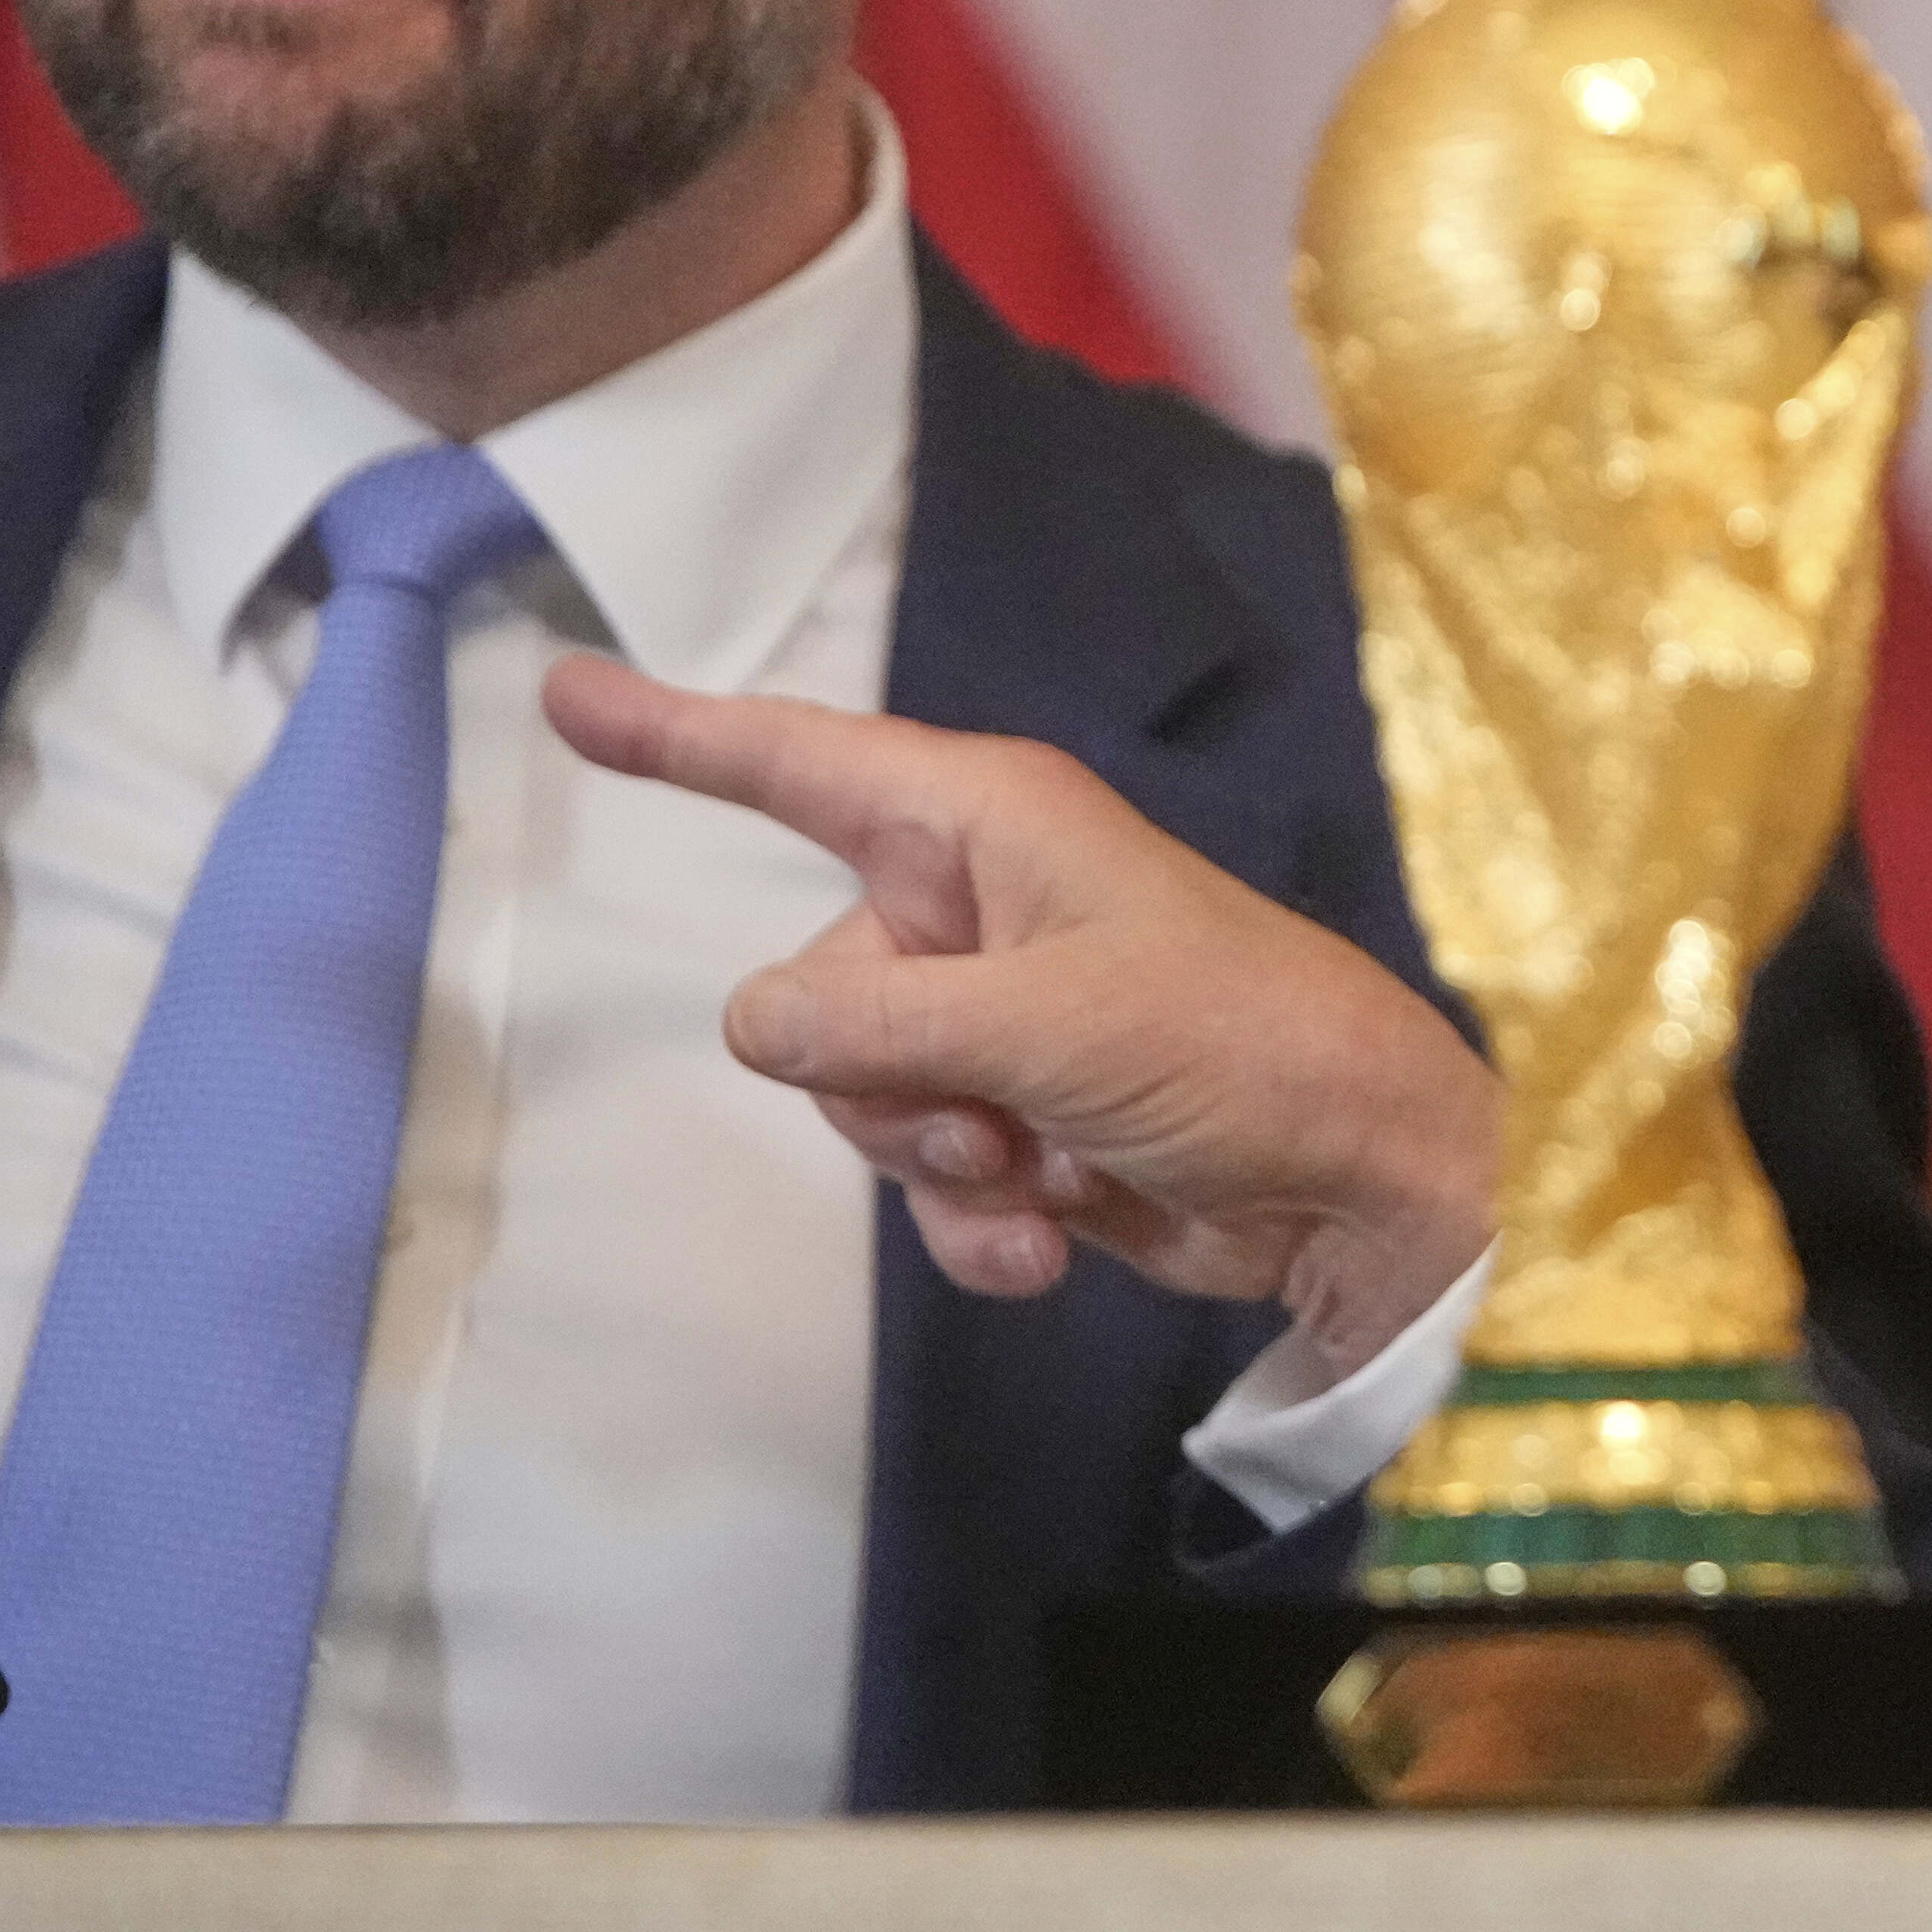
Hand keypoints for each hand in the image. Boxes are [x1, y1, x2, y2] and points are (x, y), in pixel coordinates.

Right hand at [541, 657, 1494, 1340]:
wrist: (1369, 1181)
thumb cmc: (1235, 1046)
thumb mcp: (1042, 1025)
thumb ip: (875, 1024)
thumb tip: (752, 1022)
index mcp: (988, 828)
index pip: (797, 764)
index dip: (677, 734)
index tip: (563, 691)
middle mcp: (980, 909)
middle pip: (813, 989)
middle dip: (877, 1081)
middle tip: (988, 1114)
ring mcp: (999, 1022)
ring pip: (862, 1099)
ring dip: (936, 1164)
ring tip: (1041, 1176)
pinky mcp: (1027, 1121)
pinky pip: (929, 1174)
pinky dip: (978, 1220)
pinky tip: (1052, 1241)